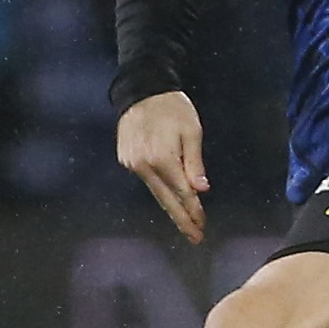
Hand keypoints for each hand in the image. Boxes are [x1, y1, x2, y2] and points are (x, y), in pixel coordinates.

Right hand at [119, 91, 209, 242]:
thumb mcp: (192, 132)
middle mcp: (143, 164)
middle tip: (195, 237)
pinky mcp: (125, 158)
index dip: (194, 211)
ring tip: (185, 223)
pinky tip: (170, 198)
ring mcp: (131, 163)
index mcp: (162, 158)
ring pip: (155, 191)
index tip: (202, 226)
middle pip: (165, 200)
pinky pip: (147, 179)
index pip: (182, 193)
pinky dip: (159, 189)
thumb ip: (195, 163)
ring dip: (170, 207)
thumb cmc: (173, 108)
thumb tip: (201, 190)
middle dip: (181, 219)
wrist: (143, 90)